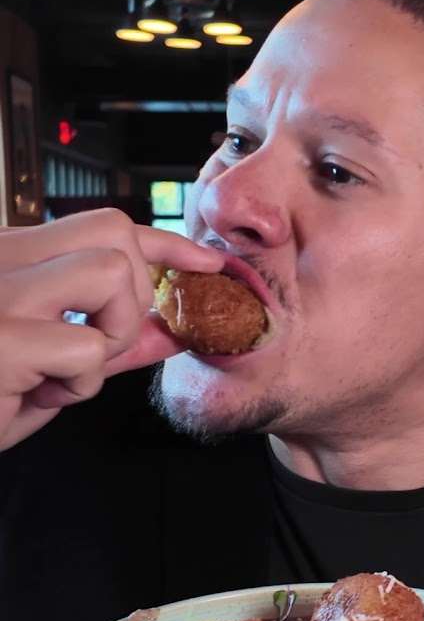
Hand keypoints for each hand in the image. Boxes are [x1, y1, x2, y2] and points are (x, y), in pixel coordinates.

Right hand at [0, 208, 222, 450]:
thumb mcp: (46, 366)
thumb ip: (107, 342)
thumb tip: (170, 329)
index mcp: (9, 258)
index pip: (105, 226)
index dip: (166, 242)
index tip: (206, 263)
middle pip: (114, 230)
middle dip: (136, 292)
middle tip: (103, 345)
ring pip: (110, 274)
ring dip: (111, 335)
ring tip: (67, 370)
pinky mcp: (0, 338)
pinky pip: (87, 348)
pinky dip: (79, 383)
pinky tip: (39, 394)